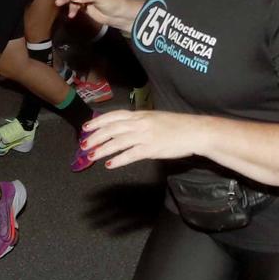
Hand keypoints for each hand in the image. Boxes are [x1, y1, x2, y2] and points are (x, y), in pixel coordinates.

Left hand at [79, 109, 203, 168]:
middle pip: (112, 129)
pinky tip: (110, 165)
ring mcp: (145, 136)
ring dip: (102, 149)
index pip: (114, 116)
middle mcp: (140, 123)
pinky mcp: (151, 149)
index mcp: (140, 114)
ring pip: (118, 142)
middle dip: (95, 137)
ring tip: (91, 156)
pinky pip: (130, 155)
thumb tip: (125, 128)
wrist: (195, 131)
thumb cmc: (177, 126)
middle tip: (83, 145)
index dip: (98, 121)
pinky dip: (118, 160)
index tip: (86, 128)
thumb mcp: (155, 118)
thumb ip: (140, 122)